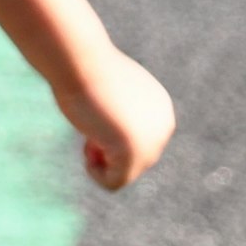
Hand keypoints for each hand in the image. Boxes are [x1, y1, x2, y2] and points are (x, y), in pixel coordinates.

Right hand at [55, 47, 175, 191]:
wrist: (82, 62)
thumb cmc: (87, 73)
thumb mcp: (108, 97)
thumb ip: (118, 116)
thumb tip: (117, 136)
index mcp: (161, 111)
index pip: (138, 145)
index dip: (110, 139)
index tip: (97, 117)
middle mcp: (164, 127)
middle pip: (134, 162)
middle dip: (107, 151)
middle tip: (93, 125)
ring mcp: (152, 141)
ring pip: (124, 174)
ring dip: (101, 161)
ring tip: (90, 134)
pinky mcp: (135, 153)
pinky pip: (114, 182)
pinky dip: (96, 173)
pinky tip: (87, 148)